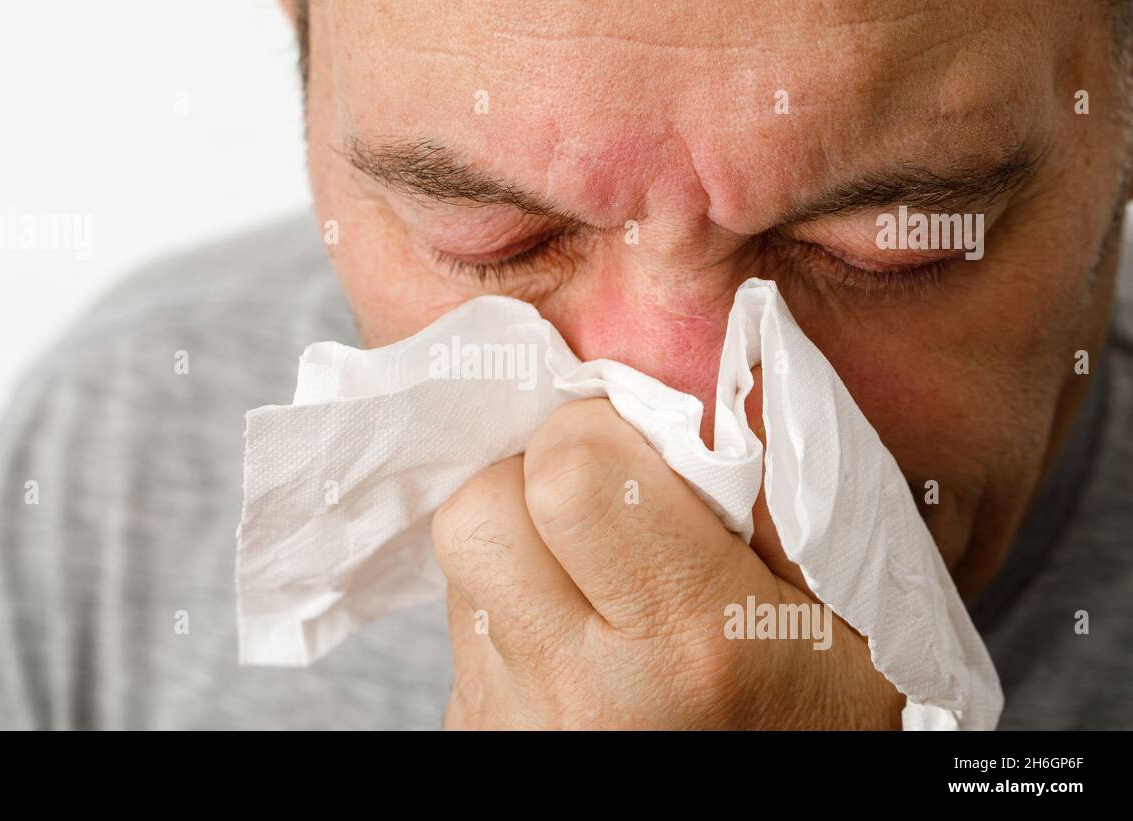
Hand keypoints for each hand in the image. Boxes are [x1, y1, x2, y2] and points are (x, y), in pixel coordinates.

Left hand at [432, 394, 904, 728]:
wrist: (779, 818)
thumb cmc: (826, 720)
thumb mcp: (853, 615)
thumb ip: (782, 497)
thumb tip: (706, 383)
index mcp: (694, 644)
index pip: (571, 471)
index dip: (597, 434)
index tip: (640, 457)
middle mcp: (585, 693)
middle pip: (479, 513)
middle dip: (532, 480)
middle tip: (599, 503)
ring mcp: (516, 725)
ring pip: (461, 564)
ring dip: (517, 542)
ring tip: (592, 576)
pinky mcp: (474, 737)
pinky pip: (458, 626)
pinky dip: (506, 605)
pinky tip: (571, 633)